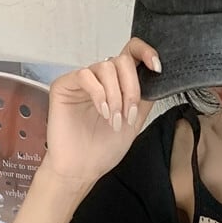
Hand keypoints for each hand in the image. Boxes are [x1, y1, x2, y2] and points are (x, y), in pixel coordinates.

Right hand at [39, 37, 160, 187]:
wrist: (82, 169)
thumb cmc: (102, 150)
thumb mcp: (135, 122)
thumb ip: (145, 98)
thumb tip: (156, 77)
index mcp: (117, 85)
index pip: (131, 54)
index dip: (146, 53)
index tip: (156, 67)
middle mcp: (100, 80)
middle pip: (122, 61)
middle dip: (131, 88)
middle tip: (128, 114)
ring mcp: (82, 82)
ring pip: (106, 67)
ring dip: (116, 96)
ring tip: (113, 120)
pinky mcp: (64, 85)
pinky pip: (86, 75)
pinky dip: (99, 94)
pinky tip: (101, 112)